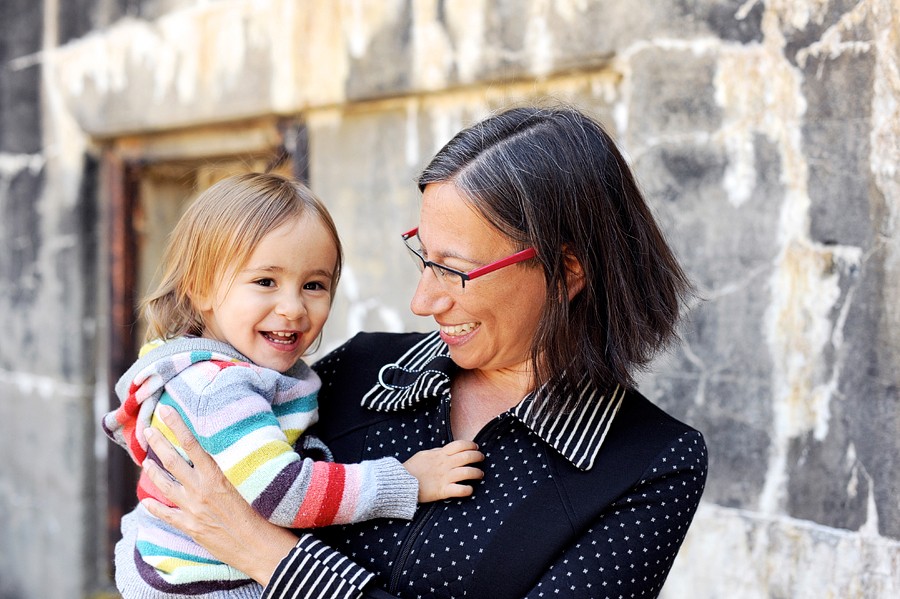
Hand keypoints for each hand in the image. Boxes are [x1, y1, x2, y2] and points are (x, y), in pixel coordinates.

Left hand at [141, 404, 297, 584]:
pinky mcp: (192, 528)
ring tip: (145, 462)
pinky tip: (145, 501)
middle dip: (158, 444)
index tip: (165, 410)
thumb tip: (230, 447)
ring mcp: (193, 510)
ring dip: (153, 472)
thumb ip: (235, 465)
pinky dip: (154, 507)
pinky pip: (167, 515)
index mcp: (217, 475)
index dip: (177, 425)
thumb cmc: (264, 512)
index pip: (191, 444)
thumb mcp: (251, 481)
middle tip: (148, 431)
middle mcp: (201, 490)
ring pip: (166, 486)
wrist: (260, 547)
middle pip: (173, 462)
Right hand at [403, 440, 483, 502]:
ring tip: (480, 474)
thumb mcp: (424, 455)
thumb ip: (436, 452)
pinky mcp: (442, 491)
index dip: (470, 445)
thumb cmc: (411, 468)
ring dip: (477, 473)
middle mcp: (444, 464)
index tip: (475, 447)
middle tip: (481, 458)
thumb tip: (445, 450)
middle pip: (467, 457)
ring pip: (467, 472)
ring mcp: (444, 477)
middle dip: (477, 456)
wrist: (400, 482)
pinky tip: (470, 489)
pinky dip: (467, 490)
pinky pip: (459, 490)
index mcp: (440, 454)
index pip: (460, 445)